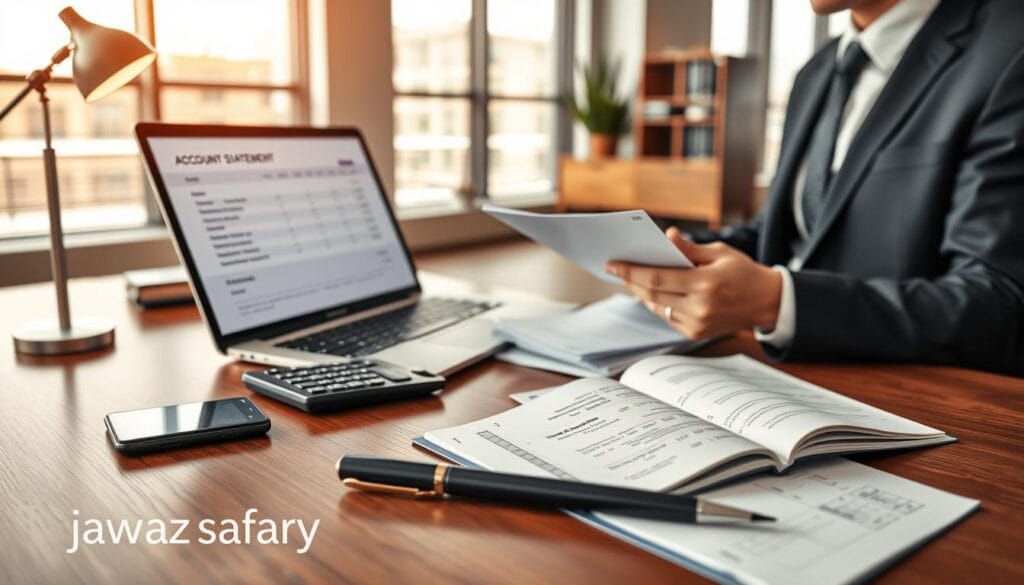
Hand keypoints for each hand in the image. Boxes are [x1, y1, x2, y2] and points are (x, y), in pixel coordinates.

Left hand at [605, 228, 781, 339]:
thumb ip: (690, 249)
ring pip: (656, 307)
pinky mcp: (695, 333)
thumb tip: (668, 237)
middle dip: (630, 281)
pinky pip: (666, 317)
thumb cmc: (744, 273)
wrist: (767, 303)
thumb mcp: (720, 253)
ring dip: (640, 293)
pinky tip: (648, 292)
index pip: (657, 278)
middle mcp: (699, 307)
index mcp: (705, 284)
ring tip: (628, 278)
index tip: (612, 264)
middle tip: (615, 269)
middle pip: (651, 294)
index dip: (630, 271)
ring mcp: (696, 324)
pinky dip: (655, 303)